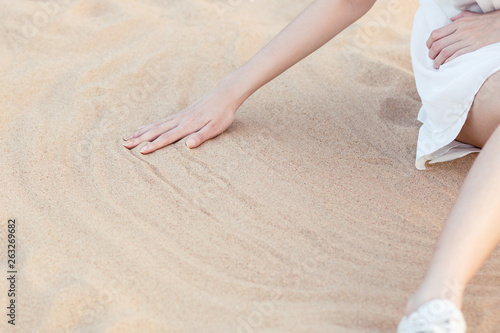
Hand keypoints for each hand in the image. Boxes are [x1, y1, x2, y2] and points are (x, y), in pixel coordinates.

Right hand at [123, 85, 240, 153]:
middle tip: (124, 146)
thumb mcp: (216, 128)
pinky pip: (161, 121)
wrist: (224, 95)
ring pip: (156, 125)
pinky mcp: (181, 114)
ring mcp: (179, 116)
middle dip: (140, 139)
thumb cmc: (222, 114)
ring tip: (127, 138)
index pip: (167, 137)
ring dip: (141, 132)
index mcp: (187, 125)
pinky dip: (149, 125)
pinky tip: (143, 128)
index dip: (154, 145)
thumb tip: (188, 145)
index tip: (140, 151)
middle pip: (156, 131)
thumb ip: (201, 136)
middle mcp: (179, 120)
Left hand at [427, 10, 499, 68]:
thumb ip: (460, 18)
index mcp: (459, 24)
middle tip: (431, 58)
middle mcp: (461, 32)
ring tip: (436, 65)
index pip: (436, 34)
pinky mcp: (474, 48)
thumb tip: (450, 20)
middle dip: (431, 54)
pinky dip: (448, 62)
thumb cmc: (489, 21)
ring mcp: (468, 40)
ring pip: (445, 52)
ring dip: (438, 61)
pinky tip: (446, 65)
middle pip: (438, 45)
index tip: (429, 47)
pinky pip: (457, 57)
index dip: (429, 42)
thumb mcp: (472, 16)